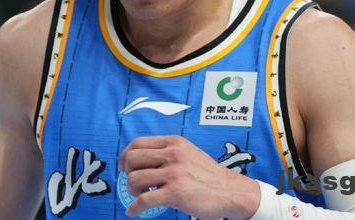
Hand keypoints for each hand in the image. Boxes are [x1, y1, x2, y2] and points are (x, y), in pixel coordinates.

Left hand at [118, 135, 259, 218]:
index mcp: (174, 142)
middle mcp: (172, 154)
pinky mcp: (174, 193)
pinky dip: (134, 208)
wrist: (230, 191)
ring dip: (131, 191)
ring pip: (134, 179)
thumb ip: (168, 151)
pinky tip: (133, 211)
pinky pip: (144, 200)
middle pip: (132, 159)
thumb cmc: (208, 174)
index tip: (124, 166)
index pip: (138, 143)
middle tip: (130, 182)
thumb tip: (142, 158)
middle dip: (126, 172)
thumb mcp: (188, 152)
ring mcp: (173, 174)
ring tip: (138, 196)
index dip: (126, 155)